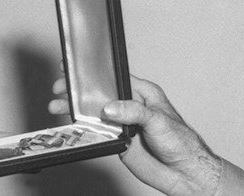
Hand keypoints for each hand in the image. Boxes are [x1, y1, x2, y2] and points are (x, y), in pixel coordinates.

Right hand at [47, 76, 222, 195]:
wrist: (184, 172)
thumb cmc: (181, 142)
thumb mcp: (158, 120)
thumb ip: (134, 112)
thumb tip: (110, 108)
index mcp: (142, 93)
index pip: (114, 78)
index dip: (95, 74)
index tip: (77, 71)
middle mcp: (130, 106)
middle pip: (100, 94)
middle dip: (79, 91)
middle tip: (62, 90)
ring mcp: (122, 124)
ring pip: (94, 113)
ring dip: (76, 110)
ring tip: (59, 107)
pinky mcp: (117, 141)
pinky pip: (96, 133)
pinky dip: (82, 129)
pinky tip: (70, 125)